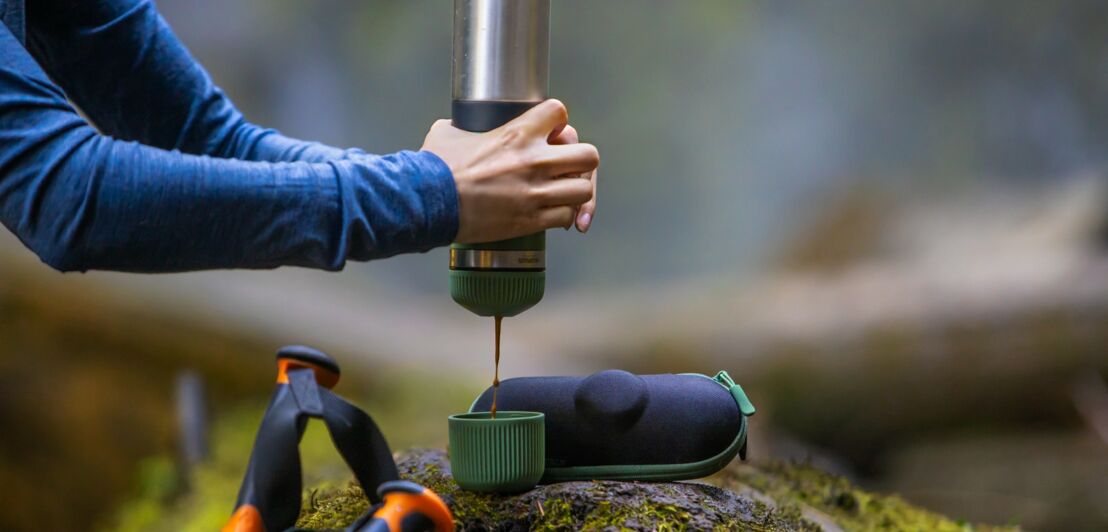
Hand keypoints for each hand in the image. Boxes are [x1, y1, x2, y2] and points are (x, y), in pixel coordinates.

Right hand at [421, 99, 598, 243]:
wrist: (428, 203)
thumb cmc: (435, 167)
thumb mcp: (449, 132)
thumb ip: (465, 126)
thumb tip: (460, 127)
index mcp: (517, 132)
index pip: (561, 113)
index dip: (558, 123)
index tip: (551, 134)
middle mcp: (533, 160)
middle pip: (588, 155)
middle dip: (580, 162)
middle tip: (566, 169)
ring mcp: (534, 191)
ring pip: (583, 190)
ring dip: (575, 193)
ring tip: (562, 194)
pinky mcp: (530, 220)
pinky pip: (566, 216)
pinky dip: (563, 217)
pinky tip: (553, 216)